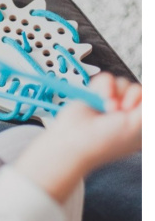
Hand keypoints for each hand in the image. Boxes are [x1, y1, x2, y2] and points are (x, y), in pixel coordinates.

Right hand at [13, 73, 140, 202]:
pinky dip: (104, 85)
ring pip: (122, 83)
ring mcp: (109, 102)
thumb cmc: (103, 142)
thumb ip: (147, 108)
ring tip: (106, 106)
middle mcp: (125, 112)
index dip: (143, 100)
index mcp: (139, 124)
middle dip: (129, 97)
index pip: (148, 101)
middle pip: (137, 90)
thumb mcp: (137, 127)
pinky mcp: (95, 94)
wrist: (73, 139)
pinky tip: (99, 97)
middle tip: (118, 111)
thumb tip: (147, 93)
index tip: (133, 110)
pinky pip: (106, 78)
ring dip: (115, 92)